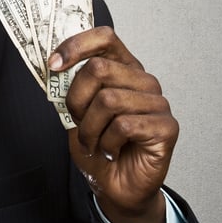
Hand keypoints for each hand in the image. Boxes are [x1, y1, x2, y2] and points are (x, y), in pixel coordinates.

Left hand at [49, 26, 177, 222]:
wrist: (113, 185)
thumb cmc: (97, 144)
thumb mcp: (75, 110)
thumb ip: (70, 84)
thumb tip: (54, 62)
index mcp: (122, 68)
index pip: (105, 37)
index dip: (76, 45)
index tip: (54, 64)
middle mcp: (142, 80)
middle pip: (99, 68)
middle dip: (77, 100)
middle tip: (78, 122)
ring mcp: (158, 102)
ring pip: (108, 100)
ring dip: (90, 128)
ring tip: (94, 141)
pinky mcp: (167, 126)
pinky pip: (124, 125)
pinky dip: (108, 142)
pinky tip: (112, 150)